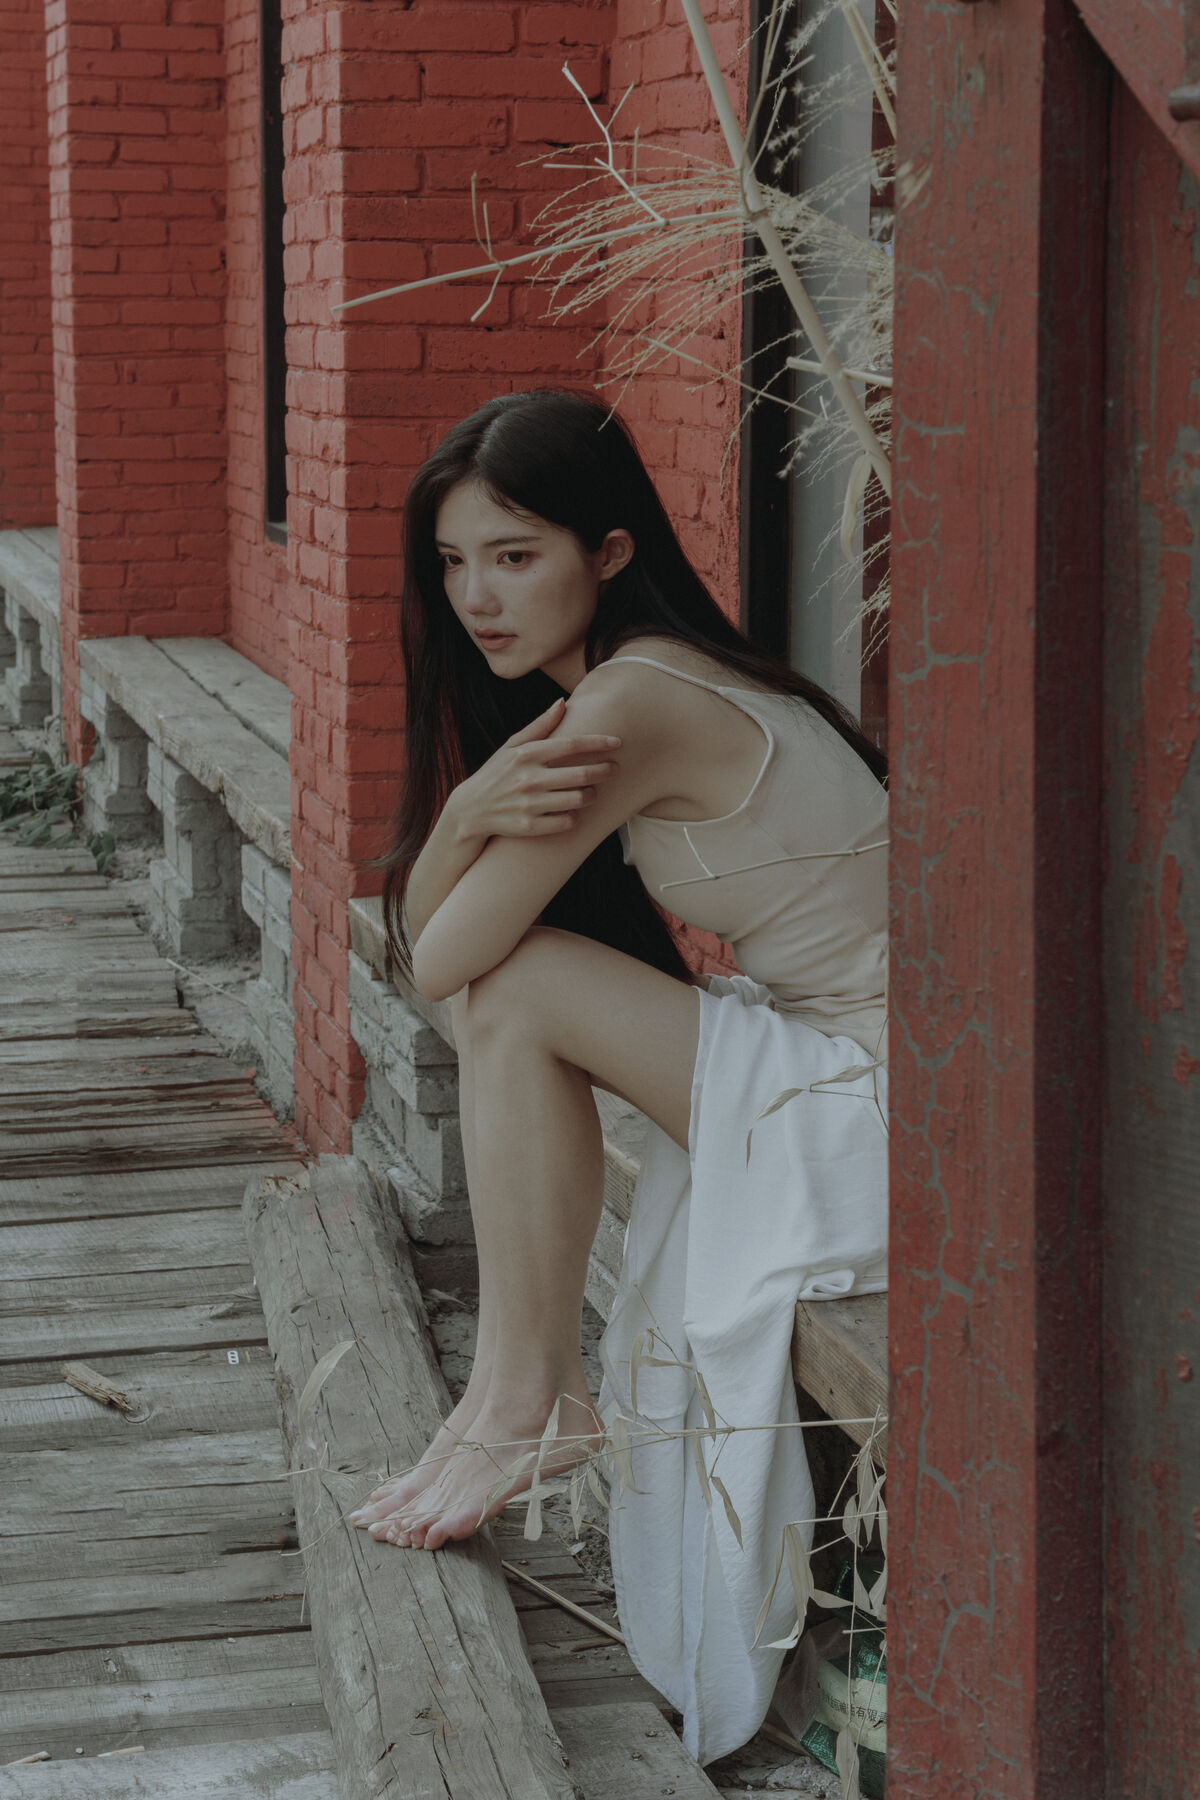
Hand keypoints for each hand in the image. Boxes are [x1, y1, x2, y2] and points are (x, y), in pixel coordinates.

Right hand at [451, 698, 621, 840]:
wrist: (469, 810)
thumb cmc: (496, 774)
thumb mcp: (512, 746)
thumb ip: (539, 726)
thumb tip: (562, 702)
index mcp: (526, 754)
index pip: (570, 744)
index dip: (598, 742)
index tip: (618, 742)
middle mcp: (528, 778)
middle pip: (580, 773)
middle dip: (603, 771)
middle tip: (614, 769)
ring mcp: (528, 804)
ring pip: (577, 799)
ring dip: (591, 795)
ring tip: (592, 792)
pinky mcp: (529, 827)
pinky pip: (566, 821)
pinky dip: (575, 816)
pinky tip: (574, 810)